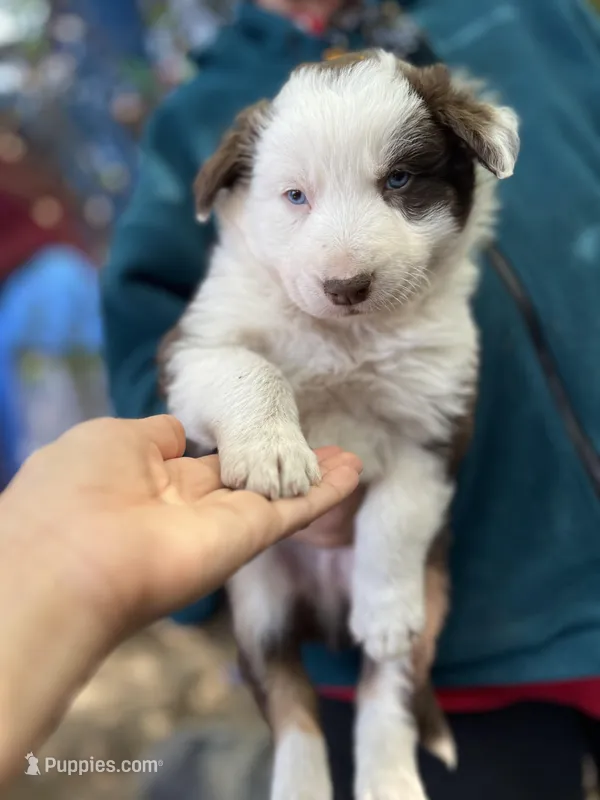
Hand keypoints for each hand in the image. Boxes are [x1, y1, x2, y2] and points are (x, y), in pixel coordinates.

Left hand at [0, 415, 360, 778]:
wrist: (75, 558)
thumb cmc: (81, 486)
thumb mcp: (112, 440)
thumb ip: (156, 436)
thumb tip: (181, 435)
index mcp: (145, 478)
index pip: (197, 459)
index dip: (229, 443)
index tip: (256, 427)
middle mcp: (186, 505)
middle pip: (245, 479)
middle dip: (276, 460)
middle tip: (317, 445)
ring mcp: (220, 524)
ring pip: (277, 495)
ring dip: (313, 475)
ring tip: (350, 456)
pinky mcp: (248, 538)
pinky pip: (294, 510)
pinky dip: (325, 492)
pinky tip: (352, 472)